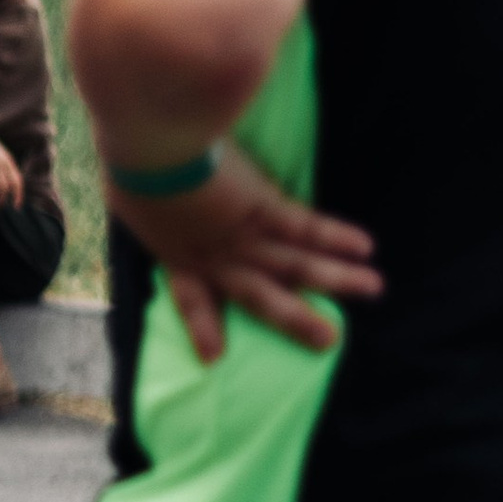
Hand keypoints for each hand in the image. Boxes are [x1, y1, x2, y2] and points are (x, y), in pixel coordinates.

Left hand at [107, 140, 379, 365]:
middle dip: (297, 320)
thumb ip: (144, 196)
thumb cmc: (131, 156)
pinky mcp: (263, 207)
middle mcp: (215, 256)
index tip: (214, 358)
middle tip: (329, 341)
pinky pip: (304, 227)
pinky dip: (335, 238)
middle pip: (261, 297)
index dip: (203, 328)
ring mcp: (242, 236)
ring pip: (295, 265)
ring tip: (373, 289)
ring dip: (337, 279)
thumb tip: (138, 183)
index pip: (190, 299)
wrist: (151, 143)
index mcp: (175, 254)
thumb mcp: (129, 187)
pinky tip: (365, 247)